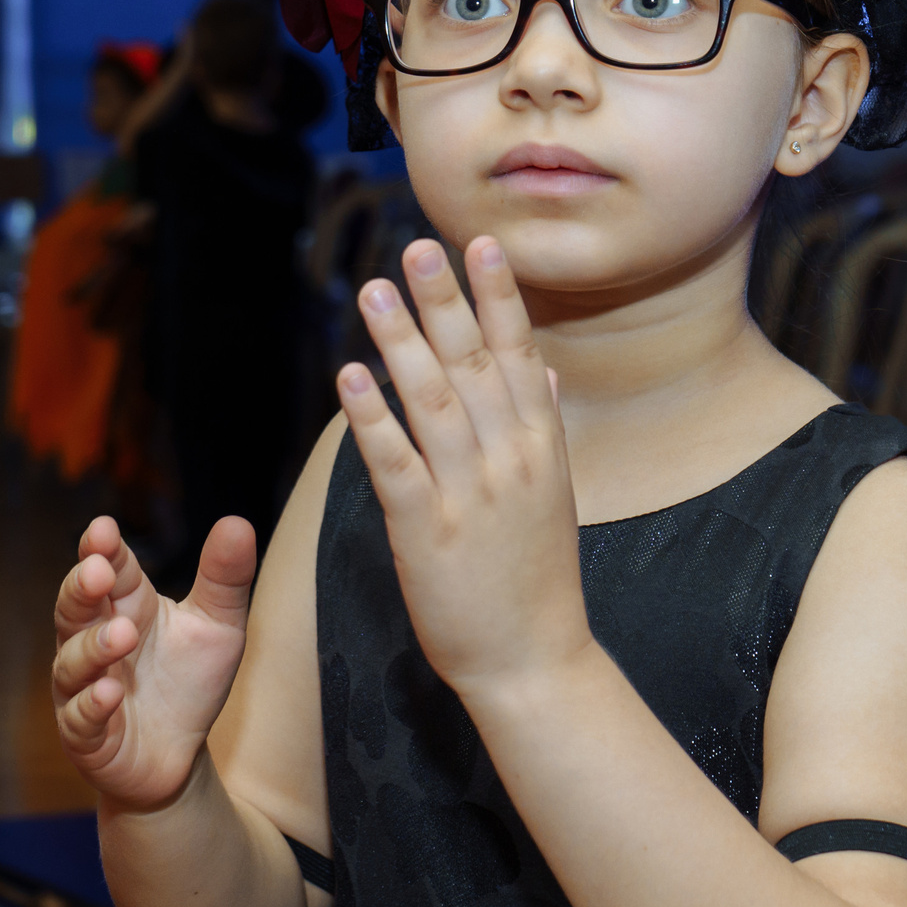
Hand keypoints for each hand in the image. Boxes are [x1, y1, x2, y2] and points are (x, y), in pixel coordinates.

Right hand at [52, 515, 256, 811]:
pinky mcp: (86, 736)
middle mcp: (94, 643)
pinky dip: (91, 705)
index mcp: (127, 607)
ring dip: (93, 647)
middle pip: (74, 608)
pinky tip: (110, 693)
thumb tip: (238, 522)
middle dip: (82, 587)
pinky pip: (79, 718)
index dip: (102, 549)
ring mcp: (83, 689)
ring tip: (123, 634)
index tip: (104, 529)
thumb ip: (225, 579)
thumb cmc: (190, 682)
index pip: (109, 570)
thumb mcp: (219, 628)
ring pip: (72, 663)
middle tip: (99, 570)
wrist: (182, 757)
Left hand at [336, 237, 591, 701]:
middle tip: (416, 246)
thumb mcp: (556, 497)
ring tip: (371, 291)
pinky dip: (371, 418)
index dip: (498, 297)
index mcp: (542, 446)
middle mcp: (510, 460)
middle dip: (444, 301)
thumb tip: (541, 372)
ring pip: (430, 401)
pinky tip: (350, 378)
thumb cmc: (539, 580)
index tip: (480, 244)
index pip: (519, 354)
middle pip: (472, 364)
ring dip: (399, 342)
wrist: (535, 662)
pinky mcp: (426, 531)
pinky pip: (393, 463)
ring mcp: (469, 494)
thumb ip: (544, 428)